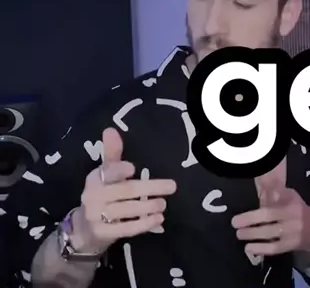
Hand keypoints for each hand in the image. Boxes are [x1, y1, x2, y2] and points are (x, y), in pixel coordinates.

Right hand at [72, 128, 177, 252]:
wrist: (85, 230)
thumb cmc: (102, 195)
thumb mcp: (106, 174)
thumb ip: (112, 153)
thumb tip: (110, 129)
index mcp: (95, 178)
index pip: (107, 172)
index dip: (118, 170)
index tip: (132, 168)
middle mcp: (93, 196)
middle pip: (124, 191)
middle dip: (149, 188)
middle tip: (171, 187)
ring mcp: (96, 216)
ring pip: (126, 210)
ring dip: (148, 206)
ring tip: (163, 204)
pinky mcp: (103, 233)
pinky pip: (126, 228)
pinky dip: (143, 224)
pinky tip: (158, 219)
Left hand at [231, 186, 309, 255]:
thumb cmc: (298, 211)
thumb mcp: (290, 197)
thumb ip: (276, 192)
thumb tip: (262, 186)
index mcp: (291, 202)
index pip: (272, 202)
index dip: (256, 207)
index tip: (241, 212)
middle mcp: (293, 216)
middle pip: (268, 216)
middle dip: (249, 220)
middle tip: (235, 224)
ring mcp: (293, 232)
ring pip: (270, 233)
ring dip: (252, 234)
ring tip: (240, 234)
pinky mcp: (292, 245)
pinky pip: (274, 248)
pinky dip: (261, 249)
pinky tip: (249, 248)